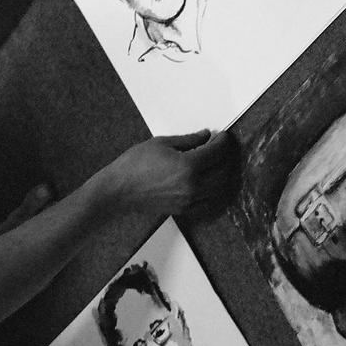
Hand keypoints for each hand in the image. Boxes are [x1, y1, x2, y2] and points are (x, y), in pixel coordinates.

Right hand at [95, 130, 238, 214]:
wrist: (119, 189)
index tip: (223, 136)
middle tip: (222, 148)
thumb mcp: (161, 143)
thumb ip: (188, 140)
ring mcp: (190, 200)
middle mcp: (193, 185)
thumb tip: (205, 136)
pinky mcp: (184, 210)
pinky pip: (208, 203)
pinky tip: (211, 184)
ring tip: (218, 164)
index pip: (216, 152)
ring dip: (223, 175)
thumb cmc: (135, 164)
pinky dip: (214, 193)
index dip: (223, 142)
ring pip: (219, 189)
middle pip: (223, 171)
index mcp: (188, 166)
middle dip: (226, 157)